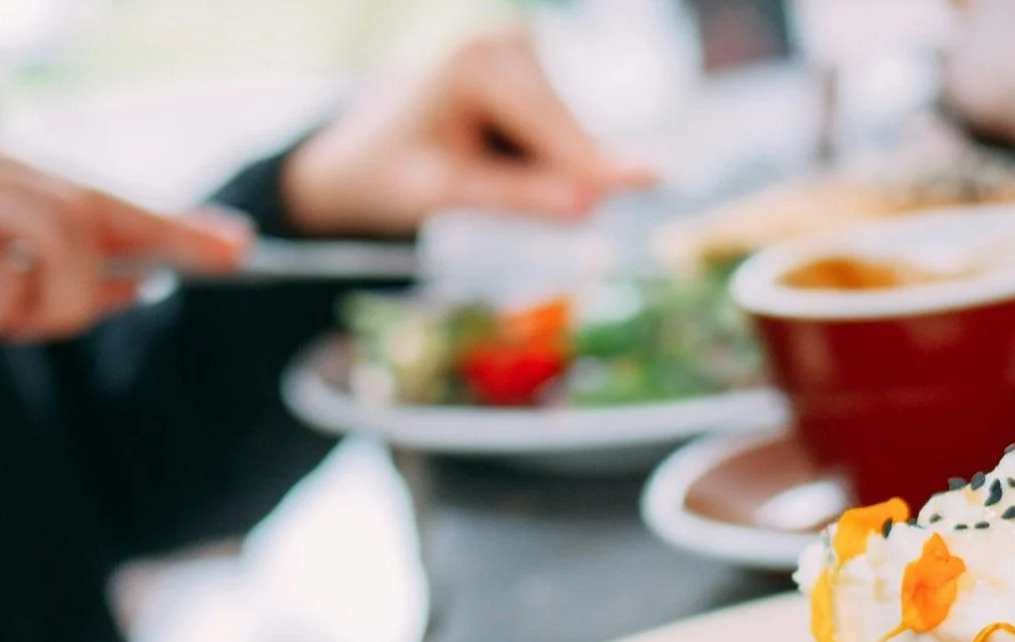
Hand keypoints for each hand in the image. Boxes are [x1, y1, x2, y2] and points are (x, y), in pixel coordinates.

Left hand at [281, 31, 649, 237]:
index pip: (548, 125)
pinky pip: (561, 130)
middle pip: (566, 127)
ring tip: (489, 184)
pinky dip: (546, 159)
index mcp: (474, 65)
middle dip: (567, 176)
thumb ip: (515, 199)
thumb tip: (588, 206)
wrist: (361, 155)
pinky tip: (503, 165)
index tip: (653, 182)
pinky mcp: (535, 67)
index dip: (590, 164)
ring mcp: (523, 49)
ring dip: (552, 171)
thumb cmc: (390, 177)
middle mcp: (506, 43)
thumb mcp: (444, 196)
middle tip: (562, 224)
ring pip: (569, 131)